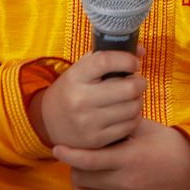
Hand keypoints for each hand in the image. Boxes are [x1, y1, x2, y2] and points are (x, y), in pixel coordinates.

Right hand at [31, 50, 146, 148]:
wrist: (49, 122)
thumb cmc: (74, 89)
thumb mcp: (83, 69)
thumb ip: (109, 55)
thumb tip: (141, 50)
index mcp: (75, 77)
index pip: (106, 61)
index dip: (127, 59)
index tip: (134, 63)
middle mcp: (79, 100)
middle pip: (129, 88)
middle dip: (140, 82)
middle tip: (137, 82)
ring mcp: (87, 122)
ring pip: (133, 107)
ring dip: (138, 100)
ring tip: (131, 98)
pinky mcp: (96, 140)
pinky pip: (130, 125)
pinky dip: (134, 117)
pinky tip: (126, 112)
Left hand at [54, 118, 189, 189]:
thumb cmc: (171, 146)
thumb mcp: (149, 129)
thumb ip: (122, 124)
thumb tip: (99, 118)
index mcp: (129, 159)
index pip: (88, 159)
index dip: (68, 154)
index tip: (58, 148)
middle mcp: (125, 183)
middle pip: (82, 179)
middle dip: (75, 168)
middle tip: (81, 160)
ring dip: (80, 187)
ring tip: (86, 177)